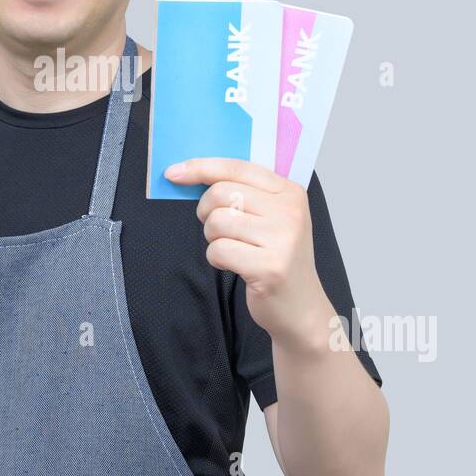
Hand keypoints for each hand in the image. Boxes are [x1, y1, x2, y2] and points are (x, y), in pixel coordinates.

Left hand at [164, 157, 330, 351]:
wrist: (301, 307)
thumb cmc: (276, 258)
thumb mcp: (271, 217)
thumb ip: (242, 192)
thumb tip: (188, 173)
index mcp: (290, 192)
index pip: (237, 167)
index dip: (201, 168)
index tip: (173, 173)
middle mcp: (289, 211)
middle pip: (221, 193)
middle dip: (207, 212)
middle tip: (218, 229)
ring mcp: (282, 239)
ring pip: (217, 222)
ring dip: (213, 238)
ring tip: (233, 249)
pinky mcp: (269, 267)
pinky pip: (219, 250)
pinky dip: (217, 259)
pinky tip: (234, 265)